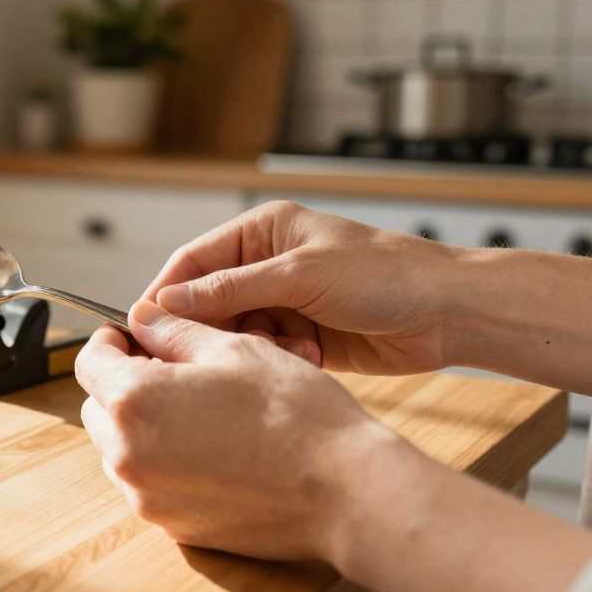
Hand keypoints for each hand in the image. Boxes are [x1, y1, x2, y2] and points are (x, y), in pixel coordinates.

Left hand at [75, 300, 398, 559]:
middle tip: (169, 369)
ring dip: (141, 425)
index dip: (109, 341)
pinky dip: (164, 462)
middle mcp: (129, 456)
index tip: (131, 336)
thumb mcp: (234, 350)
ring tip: (197, 410)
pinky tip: (212, 448)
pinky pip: (149, 485)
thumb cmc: (296, 415)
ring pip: (119, 450)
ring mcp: (148, 498)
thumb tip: (143, 320)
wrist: (345, 492)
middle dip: (122, 385)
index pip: (89, 362)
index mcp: (135, 401)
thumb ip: (175, 332)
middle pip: (97, 409)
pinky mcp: (173, 527)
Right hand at [141, 200, 459, 375]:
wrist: (449, 312)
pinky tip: (309, 356)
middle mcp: (267, 264)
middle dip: (212, 328)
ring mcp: (284, 301)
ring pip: (235, 332)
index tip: (142, 328)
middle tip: (208, 354)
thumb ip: (230, 289)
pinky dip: (277, 359)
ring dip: (252, 347)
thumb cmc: (387, 275)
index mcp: (262, 232)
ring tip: (286, 347)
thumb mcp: (300, 275)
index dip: (165, 294)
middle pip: (208, 302)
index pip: (192, 261)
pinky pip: (264, 353)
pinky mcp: (301, 336)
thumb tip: (167, 303)